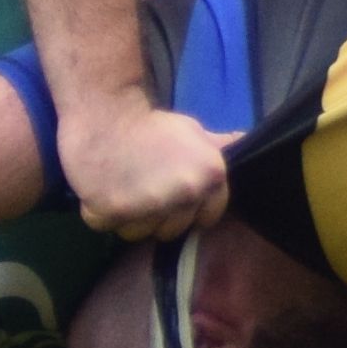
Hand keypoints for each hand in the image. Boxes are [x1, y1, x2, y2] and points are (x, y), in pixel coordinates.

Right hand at [62, 98, 231, 242]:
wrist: (103, 113)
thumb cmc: (149, 124)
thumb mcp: (190, 131)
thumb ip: (217, 147)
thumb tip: (243, 141)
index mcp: (209, 176)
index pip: (208, 217)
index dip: (190, 209)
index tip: (174, 196)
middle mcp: (184, 194)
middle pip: (173, 230)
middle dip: (160, 216)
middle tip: (145, 190)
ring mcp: (148, 207)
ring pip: (140, 233)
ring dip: (132, 218)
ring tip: (123, 190)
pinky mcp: (112, 212)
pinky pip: (111, 227)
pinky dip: (104, 214)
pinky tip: (104, 191)